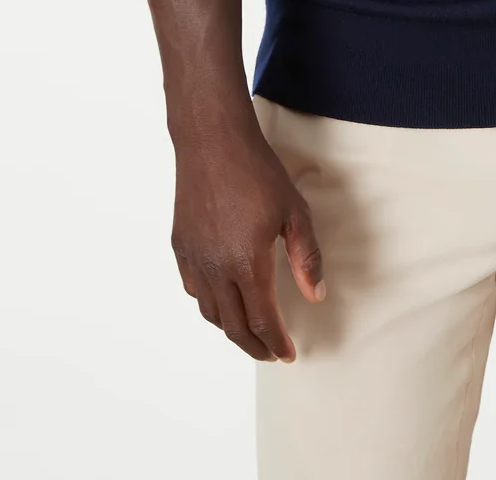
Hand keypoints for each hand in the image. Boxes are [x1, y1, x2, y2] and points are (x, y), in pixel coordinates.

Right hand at [170, 118, 325, 361]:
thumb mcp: (294, 212)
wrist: (213, 142)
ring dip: (231, 328)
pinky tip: (221, 299)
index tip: (288, 354)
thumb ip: (306, 257)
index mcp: (247, 264)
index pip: (262, 321)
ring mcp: (194, 259)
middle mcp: (215, 269)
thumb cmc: (258, 172)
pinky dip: (209, 304)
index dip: (276, 342)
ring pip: (210, 312)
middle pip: (234, 326)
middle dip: (254, 345)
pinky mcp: (180, 245)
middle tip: (270, 352)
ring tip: (249, 331)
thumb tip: (315, 295)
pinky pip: (192, 289)